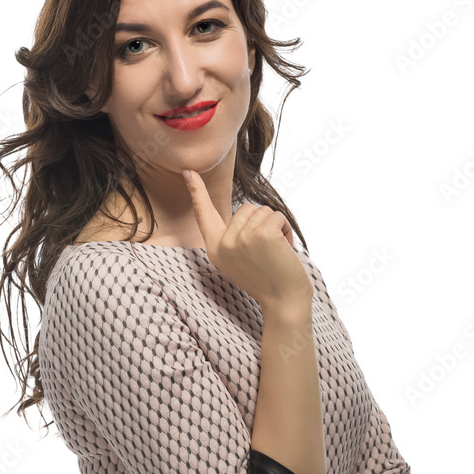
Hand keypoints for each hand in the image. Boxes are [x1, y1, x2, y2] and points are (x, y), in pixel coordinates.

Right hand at [181, 168, 313, 310]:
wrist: (284, 302)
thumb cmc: (268, 281)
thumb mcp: (241, 260)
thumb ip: (235, 238)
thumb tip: (245, 213)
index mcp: (215, 249)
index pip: (204, 215)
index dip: (197, 191)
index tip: (188, 170)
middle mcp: (223, 244)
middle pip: (244, 209)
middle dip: (262, 224)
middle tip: (268, 251)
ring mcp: (241, 239)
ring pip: (262, 211)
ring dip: (275, 227)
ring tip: (276, 252)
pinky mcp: (261, 234)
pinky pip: (276, 215)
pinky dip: (285, 229)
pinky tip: (285, 249)